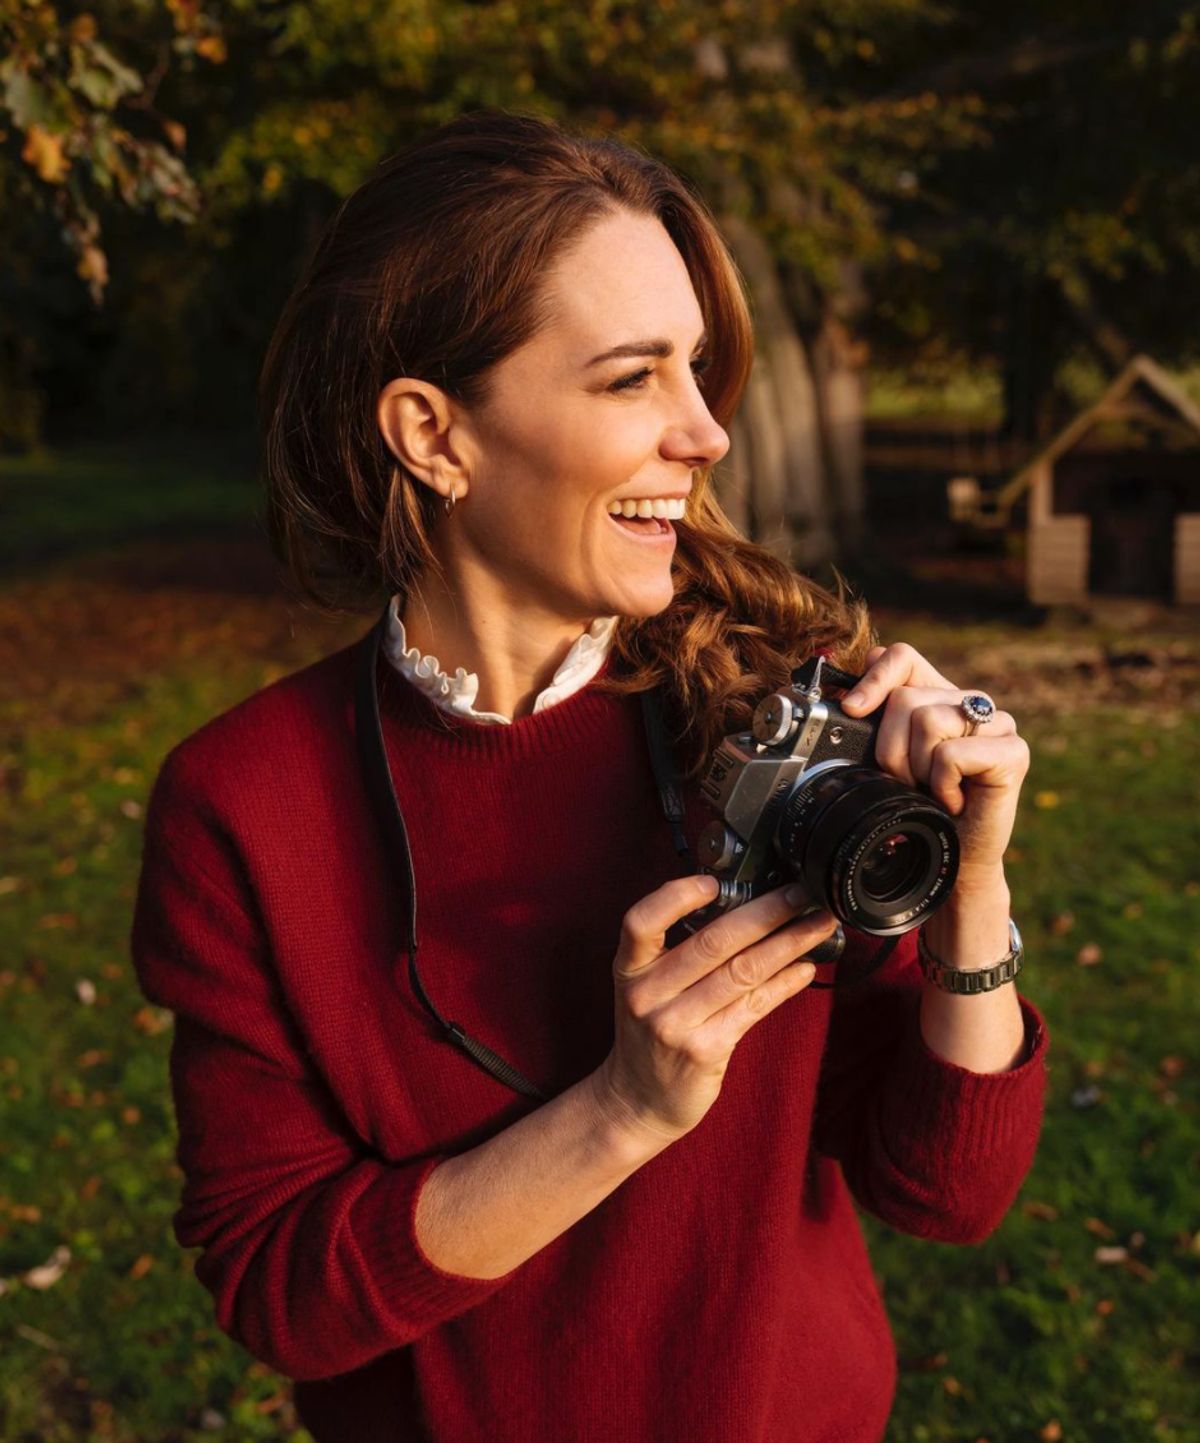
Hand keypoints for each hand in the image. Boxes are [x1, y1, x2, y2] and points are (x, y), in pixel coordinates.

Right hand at [591, 875, 838, 1145]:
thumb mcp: (646, 987)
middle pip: (712, 942)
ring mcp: (675, 1025)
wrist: (637, 1099)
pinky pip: (753, 1007)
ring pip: (742, 972)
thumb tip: (745, 907)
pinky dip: (784, 984)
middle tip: (801, 893)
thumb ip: (678, 952)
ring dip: (788, 944)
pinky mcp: (705, 1050)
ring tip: (818, 925)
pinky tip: (806, 969)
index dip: (676, 897)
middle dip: (765, 913)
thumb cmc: (650, 1033)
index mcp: (630, 968)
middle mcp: (647, 994)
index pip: (642, 921)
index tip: (713, 882)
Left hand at [838, 641, 1030, 881]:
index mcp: (937, 695)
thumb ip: (876, 718)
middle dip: (890, 749)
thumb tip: (851, 683)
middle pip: (905, 697)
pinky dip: (942, 784)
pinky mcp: (1014, 752)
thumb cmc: (917, 809)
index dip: (873, 678)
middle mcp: (969, 702)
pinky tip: (953, 800)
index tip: (852, 710)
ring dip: (917, 769)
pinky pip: (952, 754)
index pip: (901, 656)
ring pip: (928, 720)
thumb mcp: (885, 760)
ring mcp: (998, 724)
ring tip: (932, 790)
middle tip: (907, 781)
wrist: (952, 860)